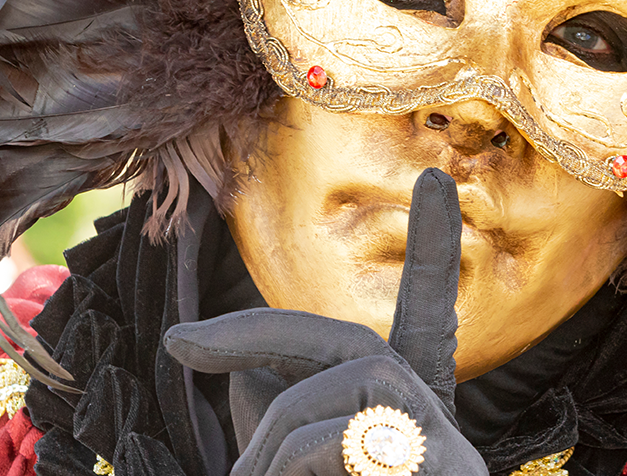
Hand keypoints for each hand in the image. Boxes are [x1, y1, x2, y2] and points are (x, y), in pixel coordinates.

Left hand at [164, 168, 488, 475]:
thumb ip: (273, 412)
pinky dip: (291, 462)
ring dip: (277, 428)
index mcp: (403, 416)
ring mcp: (449, 449)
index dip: (432, 253)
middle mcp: (435, 423)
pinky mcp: (449, 470)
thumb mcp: (286, 470)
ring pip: (357, 376)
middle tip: (178, 343)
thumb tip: (242, 365)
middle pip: (357, 343)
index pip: (423, 324)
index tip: (436, 179)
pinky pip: (352, 436)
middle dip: (261, 331)